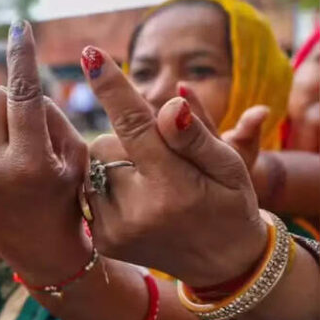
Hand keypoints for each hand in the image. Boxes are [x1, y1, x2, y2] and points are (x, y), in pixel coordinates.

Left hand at [0, 21, 90, 284]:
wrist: (39, 253)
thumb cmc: (68, 197)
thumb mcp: (75, 156)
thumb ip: (49, 115)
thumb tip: (17, 87)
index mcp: (30, 163)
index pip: (23, 95)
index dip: (22, 57)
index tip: (19, 28)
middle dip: (10, 100)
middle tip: (28, 125)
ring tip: (16, 157)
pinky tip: (0, 171)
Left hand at [80, 45, 266, 286]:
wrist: (220, 263)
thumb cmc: (229, 202)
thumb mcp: (230, 166)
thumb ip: (197, 134)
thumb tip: (170, 100)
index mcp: (173, 189)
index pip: (136, 127)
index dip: (113, 89)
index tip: (91, 56)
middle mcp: (137, 212)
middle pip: (108, 143)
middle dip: (129, 140)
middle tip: (163, 161)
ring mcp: (113, 230)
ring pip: (95, 165)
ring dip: (117, 163)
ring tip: (151, 185)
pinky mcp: (100, 239)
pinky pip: (89, 189)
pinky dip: (108, 184)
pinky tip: (135, 199)